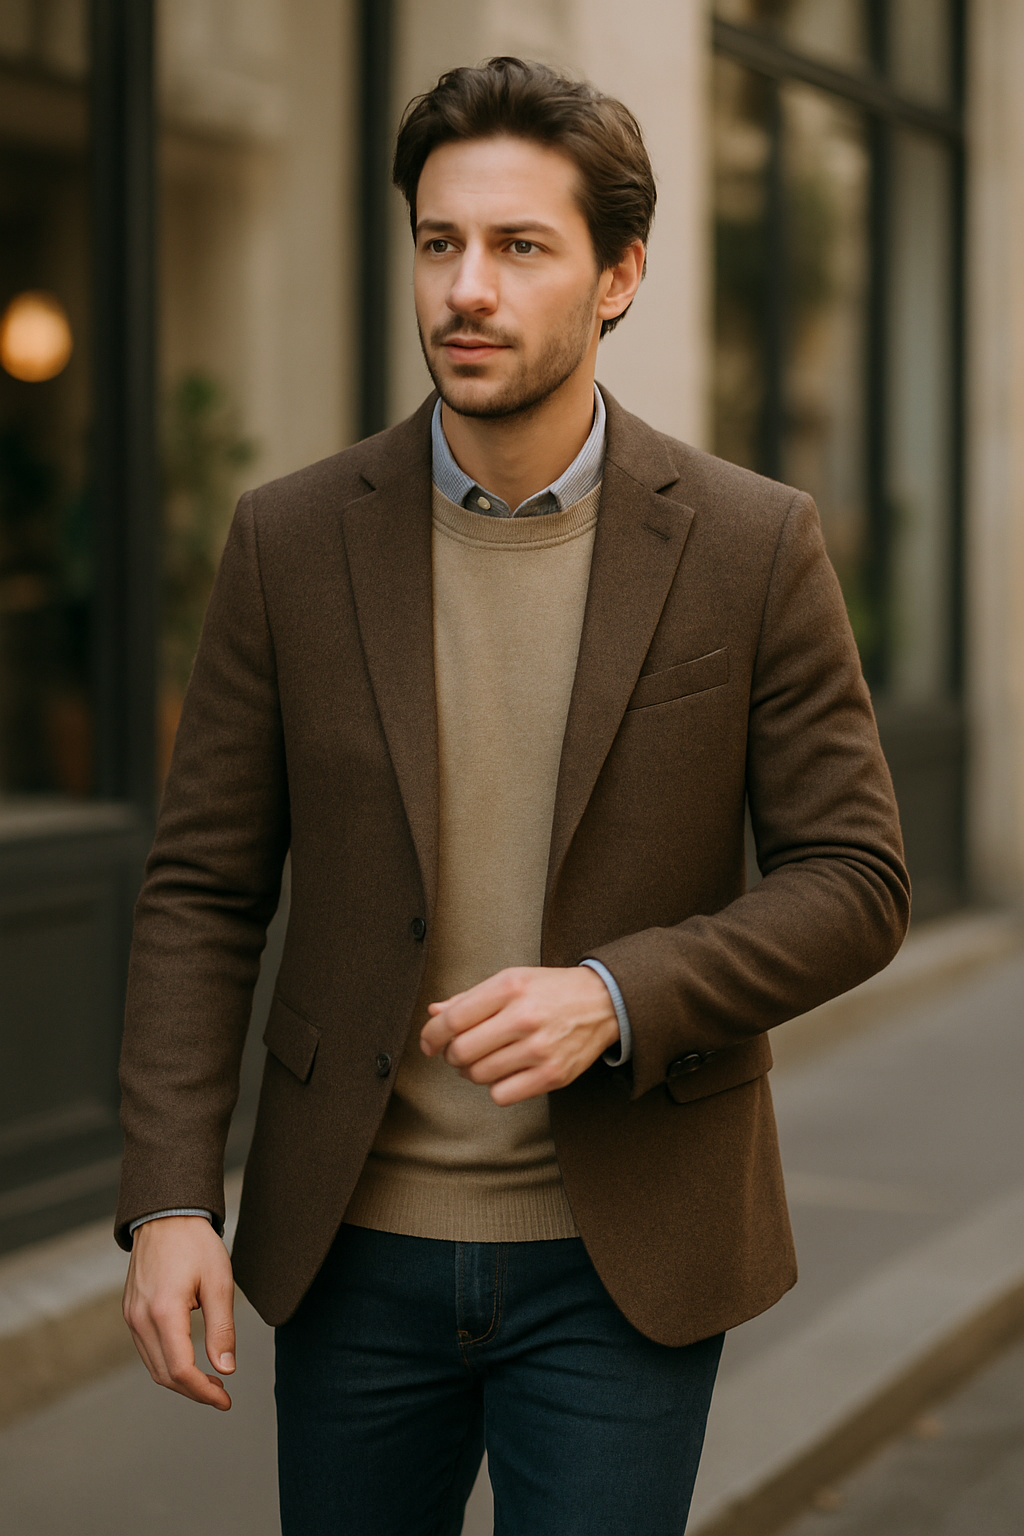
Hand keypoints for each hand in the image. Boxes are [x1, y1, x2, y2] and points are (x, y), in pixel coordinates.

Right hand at [123, 1214, 235, 1409]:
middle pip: (164, 1374)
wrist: (166, 1214)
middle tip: (221, 1394)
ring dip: (180, 1380)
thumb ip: (222, 1329)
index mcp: (163, 1312)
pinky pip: (146, 1348)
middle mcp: (140, 1318)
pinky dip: (167, 1362)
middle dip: (193, 1391)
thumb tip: (226, 1369)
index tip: (225, 1400)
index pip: (180, 1369)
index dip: (204, 1391)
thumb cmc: (195, 1243)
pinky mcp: (130, 1311)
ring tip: (209, 1381)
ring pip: (153, 1365)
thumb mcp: (219, 1282)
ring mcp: (131, 1316)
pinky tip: (189, 1360)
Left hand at [420, 966, 618, 1105]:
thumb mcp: (511, 980)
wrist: (603, 1002)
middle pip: (461, 1052)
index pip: (452, 1019)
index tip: (429, 1043)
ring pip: (478, 1075)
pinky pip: (501, 1095)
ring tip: (486, 1059)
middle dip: (451, 1055)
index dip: (431, 1035)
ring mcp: (539, 1049)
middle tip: (460, 1051)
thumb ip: (470, 998)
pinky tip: (506, 1072)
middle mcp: (524, 1017)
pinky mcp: (552, 1075)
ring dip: (473, 1071)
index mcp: (509, 987)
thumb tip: (434, 1012)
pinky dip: (496, 1088)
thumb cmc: (550, 990)